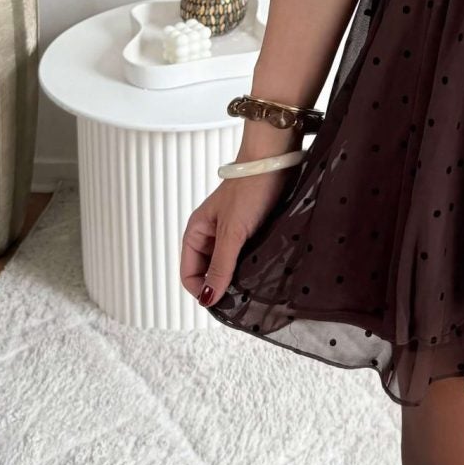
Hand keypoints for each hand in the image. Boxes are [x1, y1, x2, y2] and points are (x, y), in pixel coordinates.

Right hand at [180, 170, 292, 307]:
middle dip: (220, 285)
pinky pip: (244, 255)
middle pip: (208, 272)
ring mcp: (230, 232)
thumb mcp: (232, 232)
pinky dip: (250, 265)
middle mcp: (210, 234)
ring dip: (237, 276)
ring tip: (253, 283)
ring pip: (228, 265)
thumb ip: (220, 266)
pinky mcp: (250, 230)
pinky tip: (262, 269)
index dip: (201, 290)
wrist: (275, 161)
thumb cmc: (249, 188)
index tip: (222, 304)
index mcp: (196, 232)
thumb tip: (207, 298)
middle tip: (241, 297)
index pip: (189, 274)